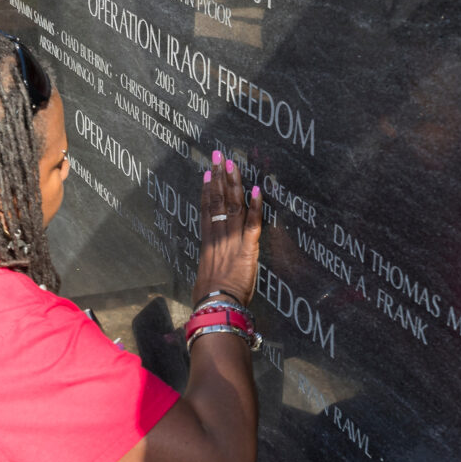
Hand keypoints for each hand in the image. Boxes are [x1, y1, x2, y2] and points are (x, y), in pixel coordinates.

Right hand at [192, 151, 262, 306]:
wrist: (217, 305)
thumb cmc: (209, 298)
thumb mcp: (204, 279)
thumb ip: (209, 269)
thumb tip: (209, 272)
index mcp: (208, 244)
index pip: (206, 211)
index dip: (207, 191)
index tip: (207, 175)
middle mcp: (218, 237)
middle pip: (218, 201)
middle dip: (218, 177)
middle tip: (218, 157)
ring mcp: (232, 240)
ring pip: (233, 206)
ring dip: (233, 184)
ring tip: (232, 164)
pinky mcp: (247, 248)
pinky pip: (253, 223)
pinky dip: (255, 206)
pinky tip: (256, 190)